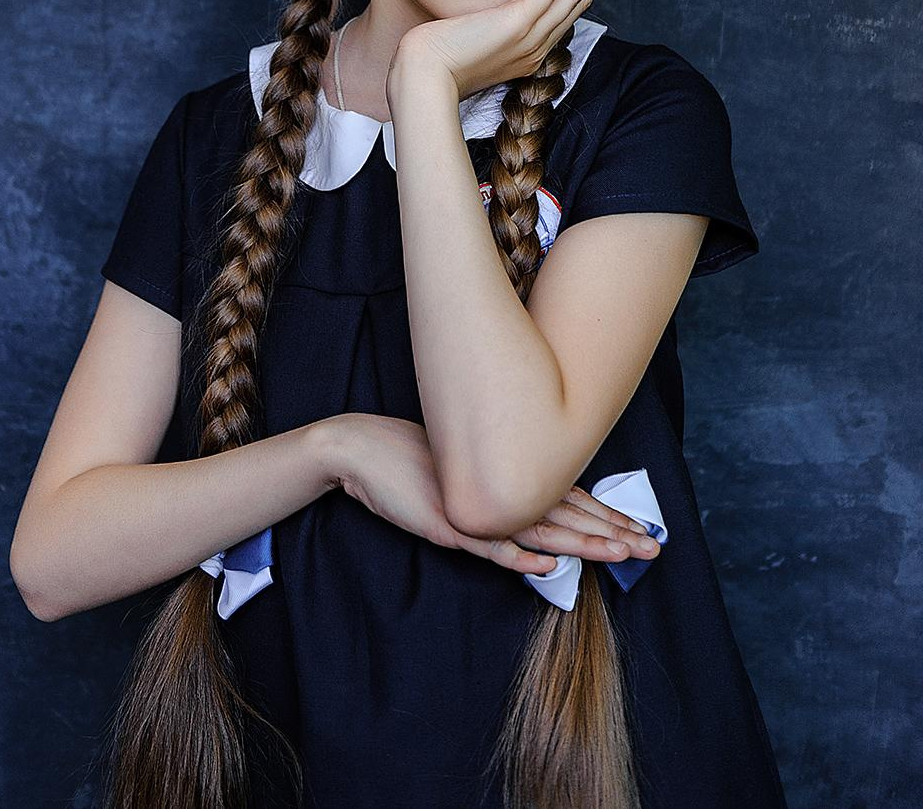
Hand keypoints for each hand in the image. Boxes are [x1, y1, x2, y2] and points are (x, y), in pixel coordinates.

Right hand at [327, 414, 657, 579]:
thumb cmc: (411, 460)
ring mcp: (476, 505)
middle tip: (653, 547)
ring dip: (584, 542)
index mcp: (505, 473)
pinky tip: (548, 564)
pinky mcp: (450, 522)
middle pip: (567, 513)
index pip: (569, 498)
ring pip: (541, 527)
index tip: (642, 529)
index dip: (607, 515)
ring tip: (621, 553)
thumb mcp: (462, 476)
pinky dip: (520, 554)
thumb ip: (497, 496)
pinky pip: (490, 543)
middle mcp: (498, 485)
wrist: (361, 449)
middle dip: (612, 531)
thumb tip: (533, 521)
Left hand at [389, 0, 611, 103]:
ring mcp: (530, 38)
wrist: (424, 76)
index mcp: (529, 53)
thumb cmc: (438, 61)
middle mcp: (537, 48)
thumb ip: (490, 28)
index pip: (566, 13)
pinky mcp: (517, 25)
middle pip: (577, 2)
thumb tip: (489, 13)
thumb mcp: (474, 42)